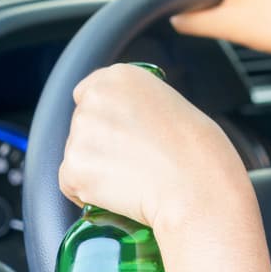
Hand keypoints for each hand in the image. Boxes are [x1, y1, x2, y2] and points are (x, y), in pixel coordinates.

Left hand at [58, 64, 254, 229]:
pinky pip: (72, 185)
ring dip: (97, 170)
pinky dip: (91, 195)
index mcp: (120, 77)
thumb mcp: (171, 106)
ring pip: (79, 156)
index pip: (89, 93)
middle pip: (82, 126)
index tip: (120, 134)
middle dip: (101, 145)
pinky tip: (122, 194)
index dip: (105, 118)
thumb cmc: (197, 152)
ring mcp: (80, 134)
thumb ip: (136, 106)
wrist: (196, 185)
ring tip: (136, 179)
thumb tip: (120, 127)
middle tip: (135, 162)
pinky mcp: (72, 169)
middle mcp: (94, 100)